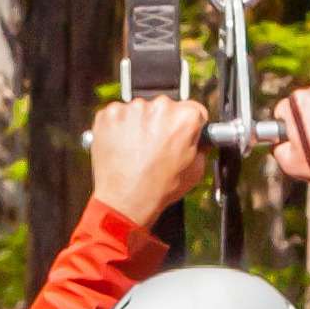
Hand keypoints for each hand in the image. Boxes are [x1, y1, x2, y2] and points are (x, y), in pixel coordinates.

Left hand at [87, 92, 209, 226]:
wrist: (125, 201)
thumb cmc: (157, 189)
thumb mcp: (195, 171)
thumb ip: (200, 147)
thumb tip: (198, 140)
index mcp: (184, 117)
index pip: (193, 110)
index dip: (188, 125)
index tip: (180, 134)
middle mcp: (159, 107)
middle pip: (165, 108)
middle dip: (162, 124)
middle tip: (156, 147)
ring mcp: (132, 109)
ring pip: (140, 111)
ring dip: (139, 125)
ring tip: (137, 150)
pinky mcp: (109, 114)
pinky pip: (118, 115)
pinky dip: (119, 127)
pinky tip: (123, 146)